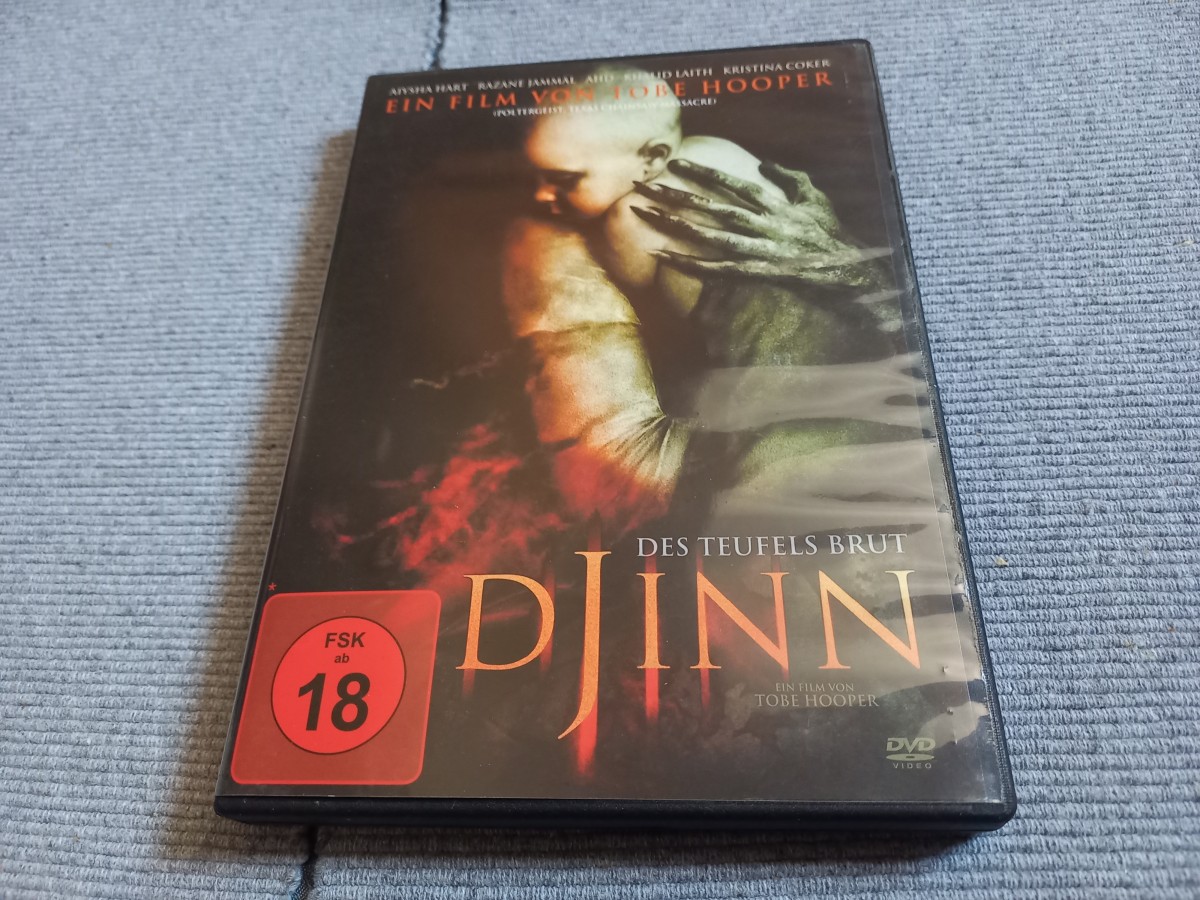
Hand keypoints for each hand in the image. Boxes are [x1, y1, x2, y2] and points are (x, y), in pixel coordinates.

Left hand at [631, 158, 891, 291]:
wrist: (845, 272)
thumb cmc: (829, 232)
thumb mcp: (814, 196)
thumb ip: (788, 177)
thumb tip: (762, 163)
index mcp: (773, 204)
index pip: (730, 182)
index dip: (701, 172)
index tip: (674, 161)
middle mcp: (761, 225)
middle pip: (709, 206)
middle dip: (675, 194)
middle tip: (643, 184)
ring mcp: (756, 250)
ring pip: (706, 235)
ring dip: (673, 224)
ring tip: (645, 213)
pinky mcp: (754, 274)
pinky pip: (714, 270)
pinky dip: (687, 263)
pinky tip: (662, 255)